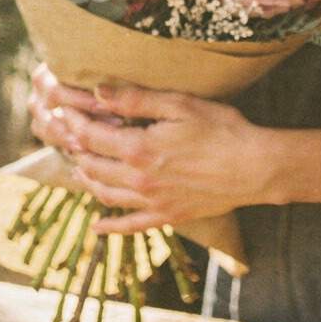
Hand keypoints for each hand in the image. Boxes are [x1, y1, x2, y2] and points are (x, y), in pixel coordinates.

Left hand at [46, 83, 279, 233]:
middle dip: (76, 148)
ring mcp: (152, 202)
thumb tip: (99, 92)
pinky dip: (110, 228)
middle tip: (68, 135)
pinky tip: (96, 228)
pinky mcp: (168, 216)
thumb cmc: (223, 130)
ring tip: (78, 167)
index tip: (64, 110)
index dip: (75, 122)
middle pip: (93, 166)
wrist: (256, 168)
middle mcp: (139, 180)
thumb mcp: (180, 105)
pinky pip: (131, 226)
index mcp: (139, 149)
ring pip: (105, 194)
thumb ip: (137, 100)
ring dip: (87, 180)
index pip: (92, 136)